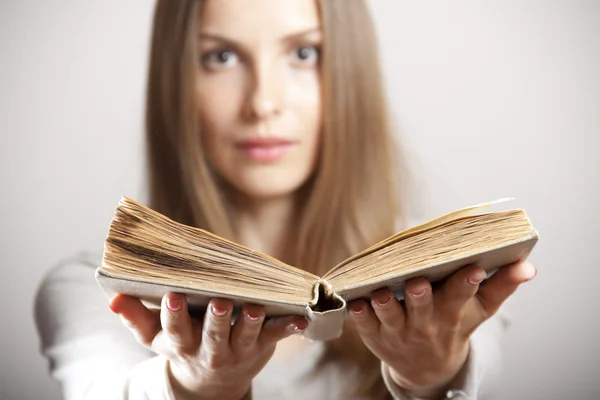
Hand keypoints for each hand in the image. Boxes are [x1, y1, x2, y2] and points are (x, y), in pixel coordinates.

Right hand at [109, 293, 306, 399]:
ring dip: (250, 323)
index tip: (174, 296)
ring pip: (245, 337)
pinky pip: (274, 335)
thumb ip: (136, 316)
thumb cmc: (182, 346)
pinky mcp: (260, 346)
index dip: (174, 315)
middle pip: (213, 335)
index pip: (175, 330)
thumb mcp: (155, 337)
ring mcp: (237, 349)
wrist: (210, 383)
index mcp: (183, 344)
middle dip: (215, 320)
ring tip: (253, 307)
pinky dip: (288, 327)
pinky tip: (300, 318)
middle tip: (218, 302)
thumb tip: (113, 297)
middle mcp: (210, 349)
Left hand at [348, 261, 536, 397]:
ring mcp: (398, 331)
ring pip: (390, 318)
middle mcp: (425, 324)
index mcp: (452, 314)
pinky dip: (359, 315)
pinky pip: (365, 326)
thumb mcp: (480, 310)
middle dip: (421, 296)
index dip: (467, 283)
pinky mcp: (375, 335)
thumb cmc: (454, 325)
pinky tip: (354, 302)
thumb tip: (528, 266)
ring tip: (381, 293)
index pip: (462, 297)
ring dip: (386, 306)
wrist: (427, 365)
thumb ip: (502, 285)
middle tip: (418, 282)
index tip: (473, 268)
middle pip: (423, 309)